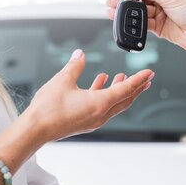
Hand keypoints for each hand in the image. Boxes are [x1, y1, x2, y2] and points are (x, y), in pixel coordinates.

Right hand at [25, 49, 152, 141]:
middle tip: (146, 79)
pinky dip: (105, 94)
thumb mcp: (62, 80)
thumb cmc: (48, 109)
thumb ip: (75, 66)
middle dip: (136, 88)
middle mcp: (101, 114)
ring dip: (120, 90)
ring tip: (123, 78)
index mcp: (100, 103)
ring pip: (114, 104)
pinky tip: (101, 83)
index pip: (126, 89)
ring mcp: (94, 120)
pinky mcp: (86, 121)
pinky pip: (102, 107)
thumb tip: (81, 55)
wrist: (36, 129)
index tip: (149, 72)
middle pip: (125, 99)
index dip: (138, 79)